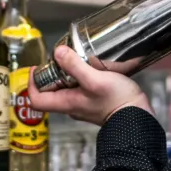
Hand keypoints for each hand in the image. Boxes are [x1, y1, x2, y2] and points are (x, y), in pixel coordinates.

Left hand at [28, 46, 152, 125]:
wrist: (139, 118)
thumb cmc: (117, 102)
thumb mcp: (95, 80)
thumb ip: (75, 66)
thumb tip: (57, 52)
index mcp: (66, 103)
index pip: (36, 99)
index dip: (31, 83)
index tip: (36, 68)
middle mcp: (72, 106)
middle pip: (51, 91)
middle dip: (51, 73)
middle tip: (60, 57)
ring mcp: (84, 105)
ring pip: (66, 89)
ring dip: (68, 73)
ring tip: (76, 58)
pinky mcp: (95, 102)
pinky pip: (81, 88)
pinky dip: (81, 77)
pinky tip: (92, 67)